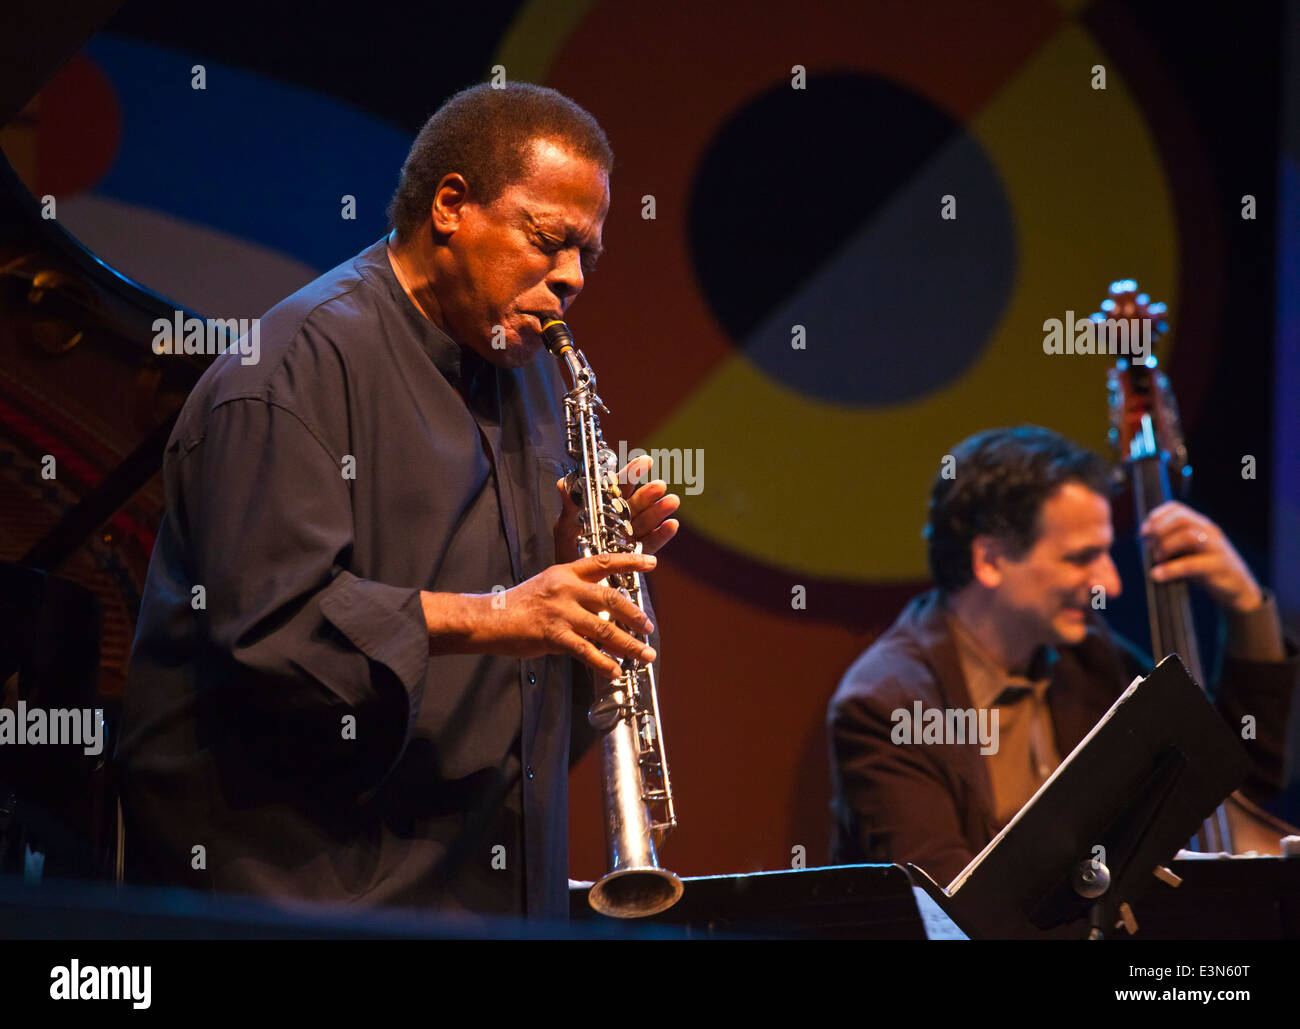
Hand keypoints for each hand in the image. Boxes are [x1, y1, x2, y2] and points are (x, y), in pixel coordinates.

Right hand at [429, 552, 656, 679]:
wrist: (489, 618)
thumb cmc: (519, 605)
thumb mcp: (548, 586)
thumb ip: (575, 595)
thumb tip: (602, 612)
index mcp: (566, 572)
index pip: (603, 562)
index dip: (630, 561)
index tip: (652, 563)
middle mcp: (566, 588)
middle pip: (611, 597)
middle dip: (635, 614)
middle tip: (649, 627)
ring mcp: (561, 612)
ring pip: (604, 627)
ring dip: (628, 643)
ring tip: (644, 654)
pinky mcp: (553, 635)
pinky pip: (585, 650)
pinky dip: (603, 663)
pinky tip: (615, 671)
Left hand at [553, 454, 680, 561]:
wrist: (574, 581)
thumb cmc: (568, 550)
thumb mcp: (565, 527)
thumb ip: (569, 506)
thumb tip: (562, 483)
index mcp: (604, 508)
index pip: (619, 486)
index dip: (632, 473)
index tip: (645, 461)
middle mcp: (620, 519)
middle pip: (636, 503)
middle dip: (649, 493)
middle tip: (660, 485)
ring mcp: (630, 536)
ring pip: (647, 520)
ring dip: (660, 510)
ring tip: (671, 501)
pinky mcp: (637, 554)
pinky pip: (651, 543)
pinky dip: (662, 534)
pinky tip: (671, 525)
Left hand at [1141, 500, 1262, 612]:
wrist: (1237, 588)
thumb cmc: (1205, 568)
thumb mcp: (1186, 551)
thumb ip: (1170, 542)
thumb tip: (1143, 539)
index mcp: (1200, 524)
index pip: (1177, 508)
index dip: (1156, 516)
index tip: (1143, 532)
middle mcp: (1209, 531)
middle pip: (1181, 519)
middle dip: (1159, 530)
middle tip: (1148, 546)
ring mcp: (1216, 547)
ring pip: (1188, 536)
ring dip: (1165, 547)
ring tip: (1156, 559)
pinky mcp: (1219, 566)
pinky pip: (1192, 564)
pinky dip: (1171, 569)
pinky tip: (1158, 575)